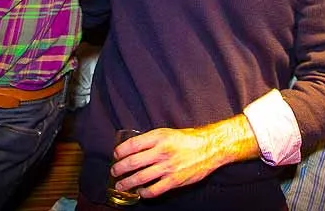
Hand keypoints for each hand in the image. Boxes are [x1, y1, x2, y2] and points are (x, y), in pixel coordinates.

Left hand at [109, 125, 227, 198]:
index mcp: (159, 137)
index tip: (116, 154)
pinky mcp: (174, 180)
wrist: (210, 148)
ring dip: (127, 183)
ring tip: (120, 185)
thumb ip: (152, 140)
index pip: (132, 144)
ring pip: (140, 178)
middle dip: (119, 168)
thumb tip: (135, 147)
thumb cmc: (189, 139)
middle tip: (114, 171)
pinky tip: (140, 192)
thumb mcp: (168, 132)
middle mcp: (162, 152)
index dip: (120, 151)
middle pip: (132, 162)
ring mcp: (168, 167)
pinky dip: (144, 193)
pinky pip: (154, 190)